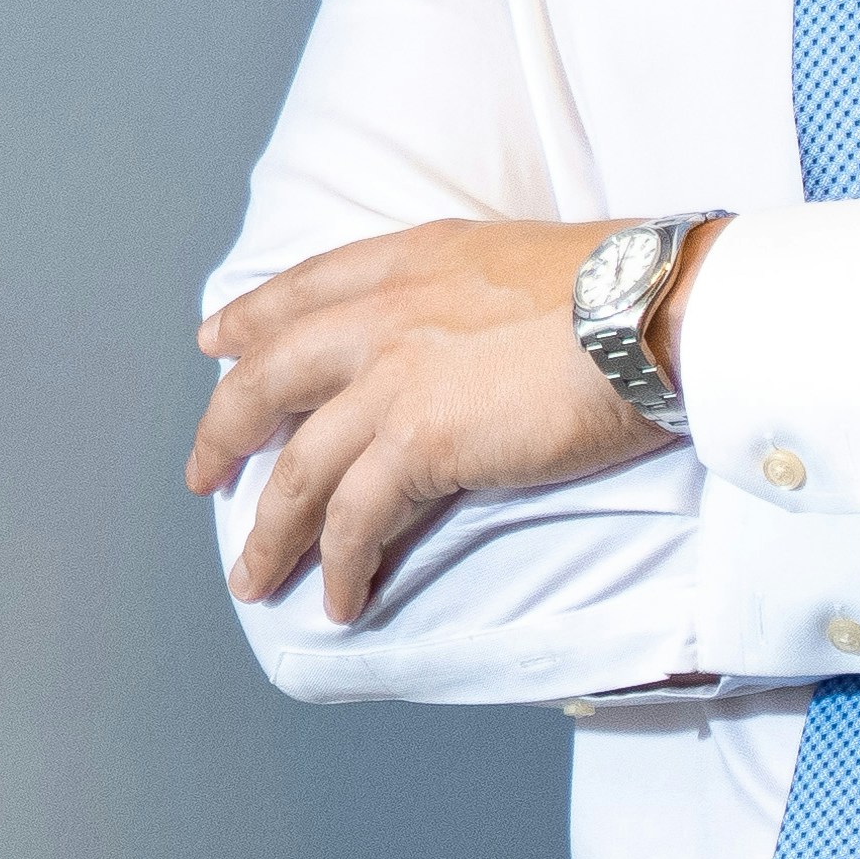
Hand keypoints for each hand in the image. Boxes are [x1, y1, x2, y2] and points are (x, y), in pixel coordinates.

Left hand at [192, 215, 662, 622]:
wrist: (657, 311)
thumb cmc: (629, 290)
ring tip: (253, 579)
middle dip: (224, 432)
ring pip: (298, 469)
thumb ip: (476, 295)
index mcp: (414, 259)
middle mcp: (385, 313)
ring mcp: (393, 380)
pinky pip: (355, 520)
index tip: (216, 343)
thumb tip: (486, 335)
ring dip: (269, 533)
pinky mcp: (418, 444)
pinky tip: (341, 600)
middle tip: (202, 474)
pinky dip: (341, 566)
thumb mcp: (527, 260)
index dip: (252, 319)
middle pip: (268, 378)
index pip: (307, 288)